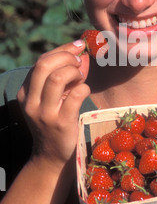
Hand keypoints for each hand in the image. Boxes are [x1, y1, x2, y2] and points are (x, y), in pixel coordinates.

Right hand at [17, 40, 90, 168]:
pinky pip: (75, 96)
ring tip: (81, 78)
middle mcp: (31, 102)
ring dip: (74, 72)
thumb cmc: (54, 122)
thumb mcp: (50, 99)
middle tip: (79, 62)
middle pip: (44, 65)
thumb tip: (82, 54)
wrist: (51, 157)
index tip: (78, 46)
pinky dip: (83, 88)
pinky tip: (85, 91)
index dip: (62, 50)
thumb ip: (62, 77)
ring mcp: (45, 113)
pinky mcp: (61, 123)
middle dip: (66, 57)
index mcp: (26, 92)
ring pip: (57, 78)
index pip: (41, 61)